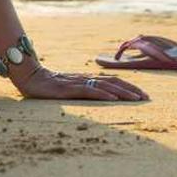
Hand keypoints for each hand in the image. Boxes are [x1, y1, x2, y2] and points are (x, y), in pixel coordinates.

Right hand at [13, 65, 147, 101]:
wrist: (29, 77)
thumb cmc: (48, 85)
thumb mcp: (69, 89)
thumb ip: (82, 90)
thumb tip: (98, 96)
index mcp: (87, 79)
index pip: (113, 80)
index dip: (129, 86)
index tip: (143, 95)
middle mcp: (86, 79)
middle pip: (114, 82)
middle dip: (132, 90)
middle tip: (147, 98)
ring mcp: (77, 83)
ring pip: (105, 86)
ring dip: (123, 92)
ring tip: (136, 99)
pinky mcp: (68, 89)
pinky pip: (89, 91)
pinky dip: (103, 93)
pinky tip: (113, 98)